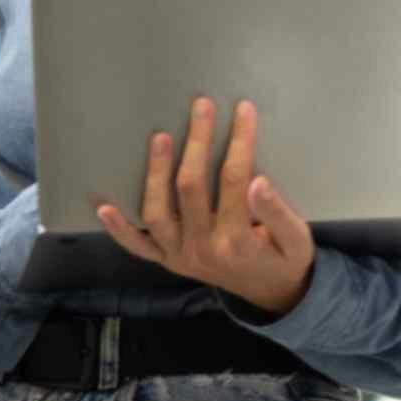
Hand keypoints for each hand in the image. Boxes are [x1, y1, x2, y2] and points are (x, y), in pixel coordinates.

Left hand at [97, 97, 315, 318]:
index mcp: (240, 241)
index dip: (239, 142)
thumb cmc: (285, 258)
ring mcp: (179, 255)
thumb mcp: (297, 239)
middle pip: (192, 187)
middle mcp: (204, 248)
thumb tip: (258, 181)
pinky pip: (137, 246)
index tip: (242, 109)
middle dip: (197, 142)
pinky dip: (119, 229)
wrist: (270, 294)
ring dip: (155, 173)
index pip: (235, 180)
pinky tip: (103, 207)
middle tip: (201, 106)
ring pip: (158, 212)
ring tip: (160, 137)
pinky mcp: (166, 260)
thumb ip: (278, 212)